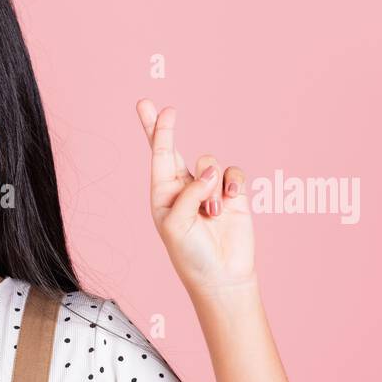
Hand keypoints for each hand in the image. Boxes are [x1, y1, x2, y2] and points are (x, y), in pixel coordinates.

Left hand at [135, 99, 256, 295]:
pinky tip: (230, 199)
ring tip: (211, 214)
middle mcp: (183, 188)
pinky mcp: (233, 193)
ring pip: (210, 163)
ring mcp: (209, 189)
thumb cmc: (191, 255)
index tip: (148, 106)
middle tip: (162, 107)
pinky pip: (233, 171)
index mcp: (163, 194)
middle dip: (165, 127)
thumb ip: (188, 193)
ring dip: (211, 187)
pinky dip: (232, 182)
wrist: (222, 275)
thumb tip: (210, 171)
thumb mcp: (176, 225)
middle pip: (174, 148)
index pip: (158, 156)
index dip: (156, 130)